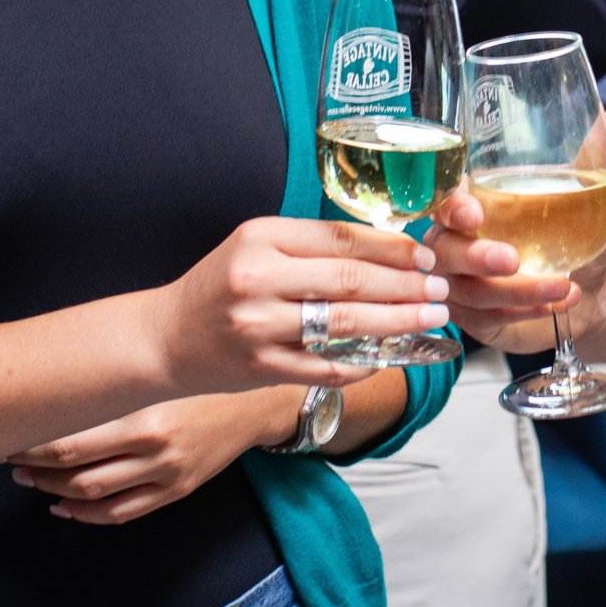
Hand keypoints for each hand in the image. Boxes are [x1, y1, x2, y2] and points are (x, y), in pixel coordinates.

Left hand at [9, 389, 299, 524]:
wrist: (254, 402)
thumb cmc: (200, 377)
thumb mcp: (158, 372)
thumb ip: (113, 381)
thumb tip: (56, 386)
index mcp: (144, 414)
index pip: (71, 439)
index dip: (32, 443)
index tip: (7, 435)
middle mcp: (154, 448)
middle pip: (75, 469)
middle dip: (33, 466)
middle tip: (8, 456)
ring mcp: (166, 474)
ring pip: (93, 494)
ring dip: (52, 489)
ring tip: (28, 478)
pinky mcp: (176, 490)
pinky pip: (122, 513)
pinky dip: (85, 514)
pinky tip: (62, 505)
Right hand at [158, 217, 448, 395]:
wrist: (165, 338)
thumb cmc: (221, 286)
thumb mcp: (257, 246)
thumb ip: (311, 245)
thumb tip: (386, 249)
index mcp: (260, 238)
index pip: (341, 238)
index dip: (391, 248)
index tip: (425, 256)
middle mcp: (257, 278)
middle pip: (349, 280)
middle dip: (404, 286)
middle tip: (440, 290)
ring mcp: (258, 326)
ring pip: (344, 323)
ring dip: (396, 322)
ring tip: (430, 318)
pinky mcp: (261, 368)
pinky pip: (326, 365)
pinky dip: (363, 362)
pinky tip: (390, 357)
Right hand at [429, 95, 605, 349]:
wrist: (595, 283)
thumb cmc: (576, 226)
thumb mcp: (591, 187)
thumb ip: (604, 148)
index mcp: (472, 200)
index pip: (442, 201)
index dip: (451, 207)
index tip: (473, 213)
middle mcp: (457, 241)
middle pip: (444, 250)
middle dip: (475, 256)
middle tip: (511, 258)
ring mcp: (462, 283)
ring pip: (467, 291)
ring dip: (514, 291)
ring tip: (562, 284)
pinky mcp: (476, 319)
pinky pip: (486, 321)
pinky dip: (524, 312)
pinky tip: (560, 300)